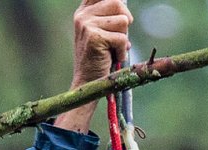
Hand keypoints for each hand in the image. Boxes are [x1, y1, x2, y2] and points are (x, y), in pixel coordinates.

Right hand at [55, 0, 130, 133]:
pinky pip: (122, 38)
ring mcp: (86, 25)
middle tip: (117, 39)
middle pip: (118, 2)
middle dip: (125, 21)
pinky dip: (122, 52)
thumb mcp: (103, 32)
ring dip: (123, 38)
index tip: (119, 2)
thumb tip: (125, 4)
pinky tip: (111, 58)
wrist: (87, 83)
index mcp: (84, 11)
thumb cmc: (99, 59)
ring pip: (123, 20)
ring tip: (112, 50)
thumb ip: (111, 16)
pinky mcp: (94, 37)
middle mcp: (82, 15)